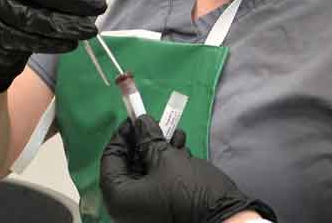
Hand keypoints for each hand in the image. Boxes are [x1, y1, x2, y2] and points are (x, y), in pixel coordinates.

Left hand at [100, 116, 274, 222]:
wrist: (221, 215)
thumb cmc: (188, 189)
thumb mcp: (166, 158)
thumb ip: (148, 138)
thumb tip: (139, 122)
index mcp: (119, 197)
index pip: (110, 160)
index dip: (122, 136)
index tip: (135, 117)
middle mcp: (127, 205)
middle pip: (129, 165)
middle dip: (145, 141)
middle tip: (157, 123)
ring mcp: (145, 207)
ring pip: (146, 171)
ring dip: (160, 149)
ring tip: (176, 134)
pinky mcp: (162, 206)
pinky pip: (157, 181)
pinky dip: (167, 163)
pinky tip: (182, 148)